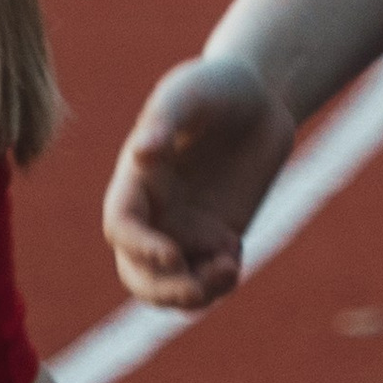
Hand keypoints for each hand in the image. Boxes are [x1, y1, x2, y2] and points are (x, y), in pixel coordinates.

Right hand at [103, 56, 296, 310]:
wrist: (262, 97)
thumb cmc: (218, 87)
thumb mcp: (191, 92)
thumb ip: (165, 119)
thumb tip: (142, 154)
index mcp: (136, 180)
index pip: (121, 226)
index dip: (139, 248)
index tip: (172, 255)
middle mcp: (154, 212)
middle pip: (137, 272)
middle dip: (162, 290)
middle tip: (197, 289)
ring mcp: (185, 230)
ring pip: (171, 286)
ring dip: (193, 296)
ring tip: (229, 271)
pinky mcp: (217, 240)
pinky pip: (208, 279)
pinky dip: (219, 284)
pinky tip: (235, 259)